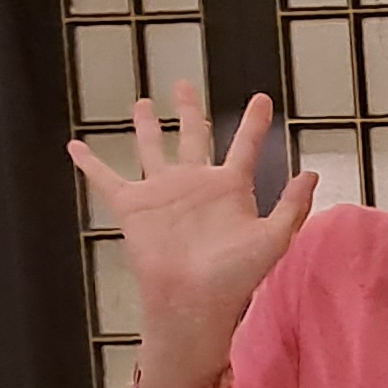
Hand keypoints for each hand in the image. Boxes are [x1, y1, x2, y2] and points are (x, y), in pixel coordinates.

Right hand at [67, 83, 318, 387]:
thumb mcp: (273, 238)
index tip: (261, 98)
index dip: (254, 123)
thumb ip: (292, 206)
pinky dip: (89, 163)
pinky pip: (106, 178)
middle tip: (185, 86)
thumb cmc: (235, 277)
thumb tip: (312, 173)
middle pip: (191, 136)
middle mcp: (195, 185)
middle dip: (188, 110)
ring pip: (151, 148)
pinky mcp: (133, 206)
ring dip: (145, 126)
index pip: (244, 145)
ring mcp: (163, 193)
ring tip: (142, 103)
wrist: (193, 302)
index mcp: (230, 188)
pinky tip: (75, 146)